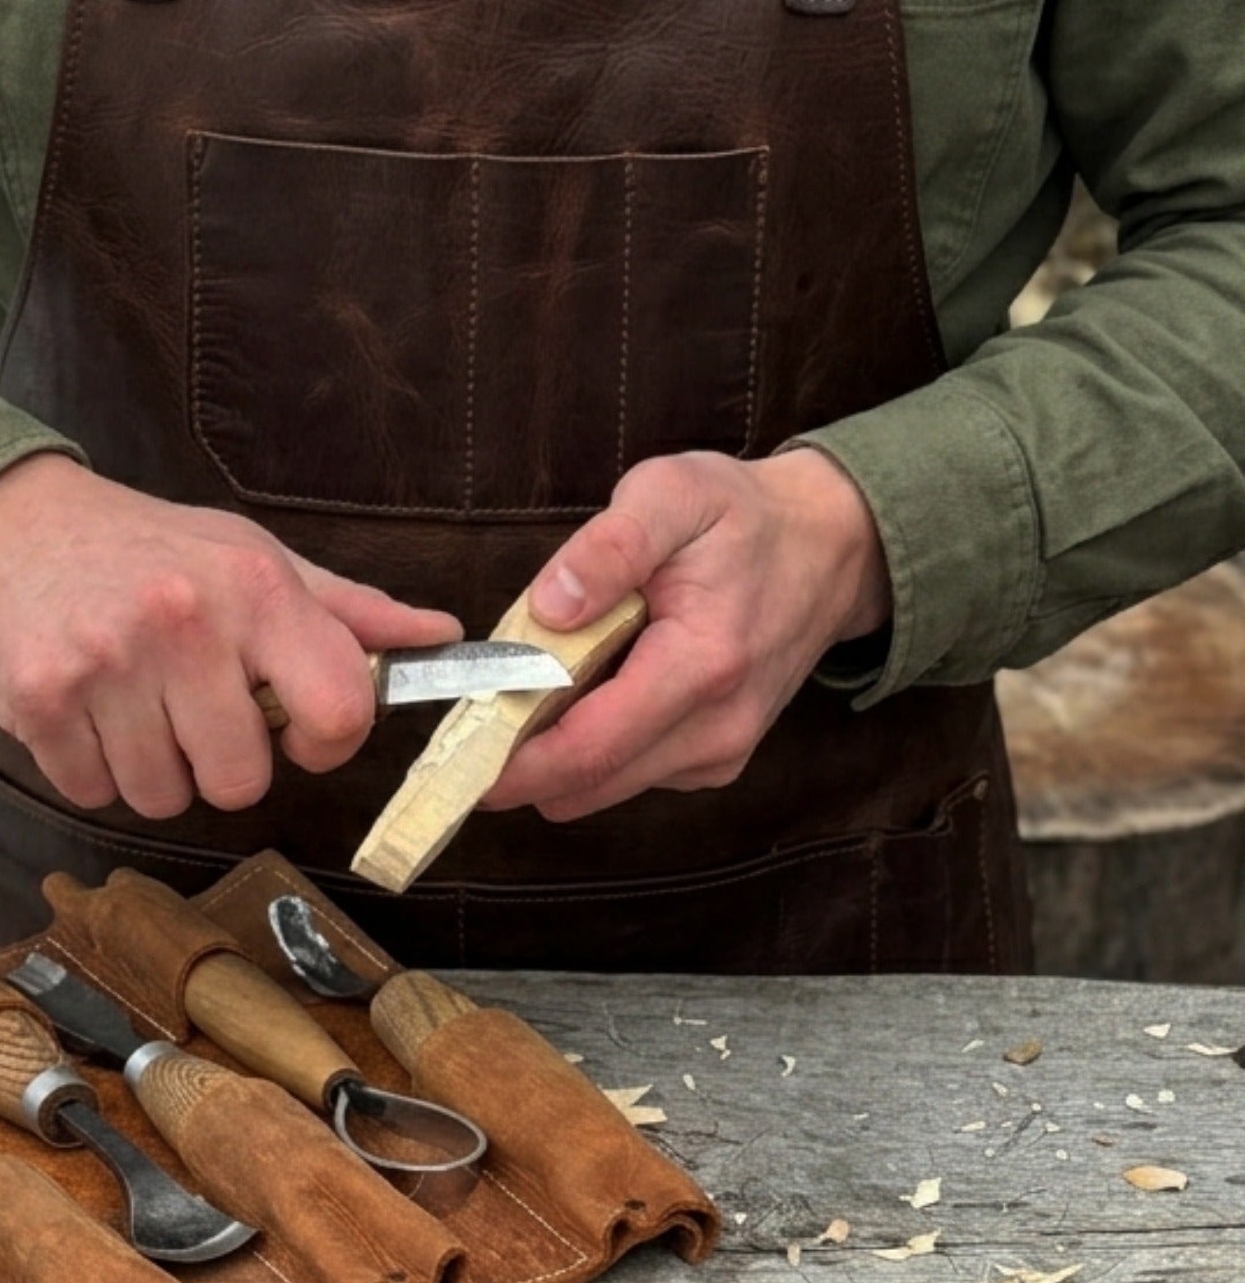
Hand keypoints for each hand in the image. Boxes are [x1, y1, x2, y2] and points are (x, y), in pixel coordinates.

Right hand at [0, 454, 461, 818]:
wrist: (9, 523)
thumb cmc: (147, 550)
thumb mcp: (252, 558)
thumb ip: (346, 612)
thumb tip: (442, 635)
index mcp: (254, 588)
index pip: (339, 710)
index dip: (324, 743)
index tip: (294, 730)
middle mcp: (184, 624)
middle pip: (241, 782)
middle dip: (221, 763)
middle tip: (190, 709)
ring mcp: (108, 666)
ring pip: (163, 798)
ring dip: (153, 770)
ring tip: (133, 704)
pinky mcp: (41, 701)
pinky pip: (93, 793)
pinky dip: (93, 769)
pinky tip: (88, 711)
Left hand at [487, 449, 889, 822]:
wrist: (830, 547)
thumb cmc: (742, 517)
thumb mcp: (672, 495)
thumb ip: (610, 547)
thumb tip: (548, 607)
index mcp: (703, 666)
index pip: (588, 749)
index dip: (510, 763)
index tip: (451, 755)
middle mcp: (717, 728)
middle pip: (585, 783)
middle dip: (518, 759)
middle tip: (472, 711)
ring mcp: (719, 753)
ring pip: (600, 787)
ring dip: (554, 751)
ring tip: (540, 683)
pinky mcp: (714, 761)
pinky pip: (627, 773)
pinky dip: (592, 745)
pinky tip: (594, 688)